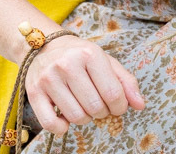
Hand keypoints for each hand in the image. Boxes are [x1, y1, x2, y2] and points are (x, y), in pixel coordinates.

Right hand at [24, 34, 144, 135]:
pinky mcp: (34, 93)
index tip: (118, 106)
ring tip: (85, 108)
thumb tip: (141, 105)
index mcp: (90, 54)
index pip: (112, 92)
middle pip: (95, 107)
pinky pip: (50, 124)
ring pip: (76, 117)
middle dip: (103, 112)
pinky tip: (67, 119)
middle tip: (100, 106)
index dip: (120, 106)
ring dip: (85, 119)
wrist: (46, 47)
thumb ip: (126, 82)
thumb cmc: (82, 57)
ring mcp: (48, 79)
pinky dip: (62, 128)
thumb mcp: (106, 62)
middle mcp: (67, 65)